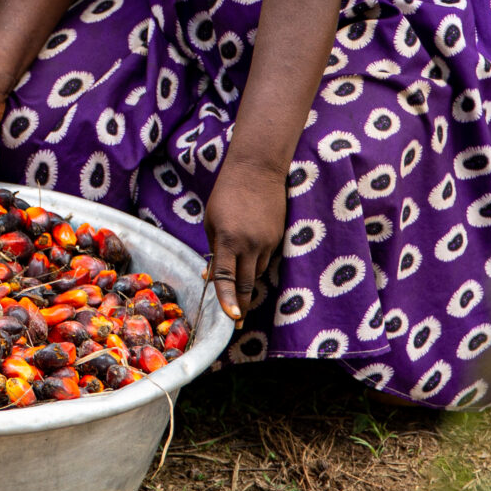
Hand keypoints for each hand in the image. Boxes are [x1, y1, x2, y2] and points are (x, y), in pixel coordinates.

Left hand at [201, 154, 288, 327]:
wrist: (257, 169)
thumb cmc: (226, 193)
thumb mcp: (211, 220)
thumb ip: (214, 249)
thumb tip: (212, 275)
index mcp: (228, 239)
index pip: (227, 277)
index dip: (228, 300)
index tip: (231, 318)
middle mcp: (250, 244)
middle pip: (248, 284)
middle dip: (242, 305)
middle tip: (237, 321)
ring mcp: (268, 241)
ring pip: (258, 272)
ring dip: (247, 281)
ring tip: (237, 285)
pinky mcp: (279, 237)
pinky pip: (266, 258)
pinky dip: (256, 263)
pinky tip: (250, 256)